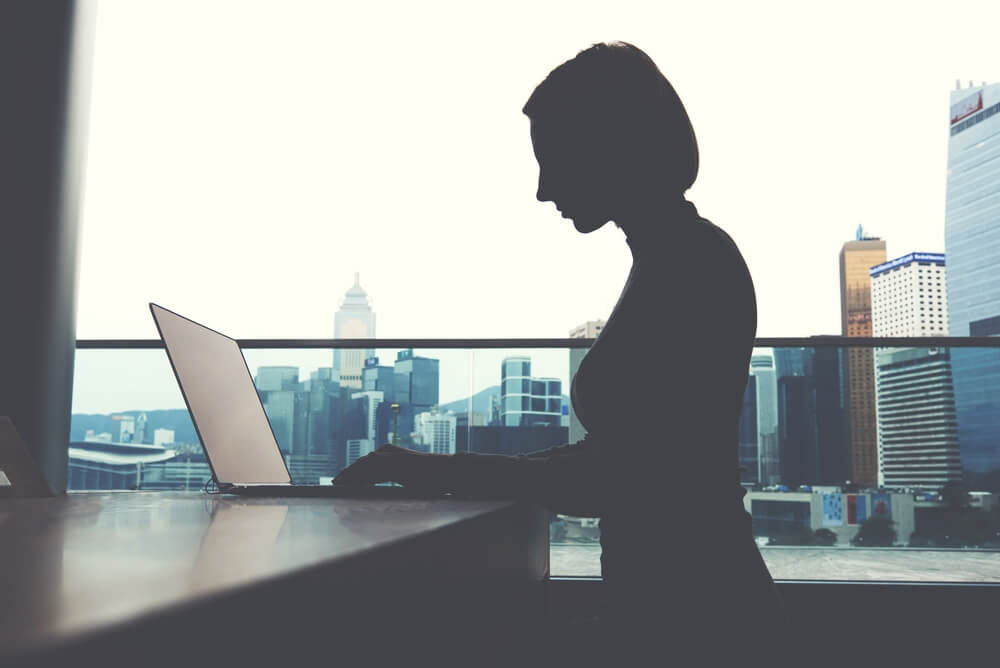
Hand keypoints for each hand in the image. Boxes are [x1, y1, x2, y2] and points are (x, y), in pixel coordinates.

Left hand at [332, 444, 449, 488]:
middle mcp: (389, 452)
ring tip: (339, 485)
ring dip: (350, 475)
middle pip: (362, 462)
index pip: (367, 461)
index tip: (343, 478)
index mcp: (392, 452)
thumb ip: (396, 477)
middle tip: (335, 482)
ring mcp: (392, 457)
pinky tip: (353, 487)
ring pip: (364, 465)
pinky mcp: (396, 466)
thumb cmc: (433, 476)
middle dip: (348, 472)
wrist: (449, 470)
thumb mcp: (409, 476)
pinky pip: (373, 473)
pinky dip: (360, 479)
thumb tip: (385, 487)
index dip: (354, 470)